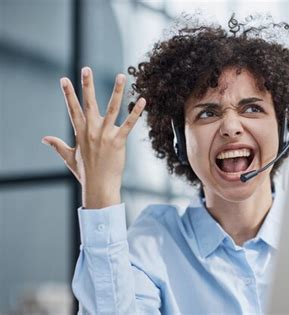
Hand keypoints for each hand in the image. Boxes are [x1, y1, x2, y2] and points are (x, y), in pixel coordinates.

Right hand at [42, 67, 145, 208]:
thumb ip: (57, 145)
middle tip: (86, 69)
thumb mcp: (69, 157)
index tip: (64, 79)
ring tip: (122, 75)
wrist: (99, 187)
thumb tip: (44, 138)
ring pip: (112, 108)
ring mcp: (105, 135)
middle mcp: (91, 130)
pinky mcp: (119, 141)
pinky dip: (136, 112)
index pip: (72, 109)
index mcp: (80, 132)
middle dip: (86, 85)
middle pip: (88, 103)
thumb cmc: (85, 173)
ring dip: (117, 91)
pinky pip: (128, 124)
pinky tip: (142, 100)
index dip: (68, 94)